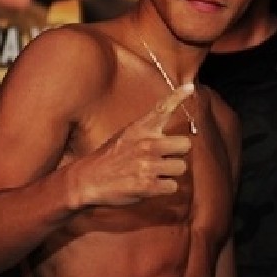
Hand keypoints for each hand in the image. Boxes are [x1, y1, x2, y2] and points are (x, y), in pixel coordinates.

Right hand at [65, 84, 194, 208]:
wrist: (87, 179)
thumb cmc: (110, 157)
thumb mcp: (126, 134)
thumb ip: (148, 128)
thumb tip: (167, 121)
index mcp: (140, 128)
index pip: (162, 108)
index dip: (178, 97)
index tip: (190, 87)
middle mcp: (146, 144)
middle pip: (186, 145)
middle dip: (177, 154)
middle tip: (163, 158)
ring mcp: (147, 164)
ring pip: (181, 167)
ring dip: (170, 173)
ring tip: (153, 173)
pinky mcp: (147, 185)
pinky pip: (172, 186)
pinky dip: (163, 189)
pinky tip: (149, 185)